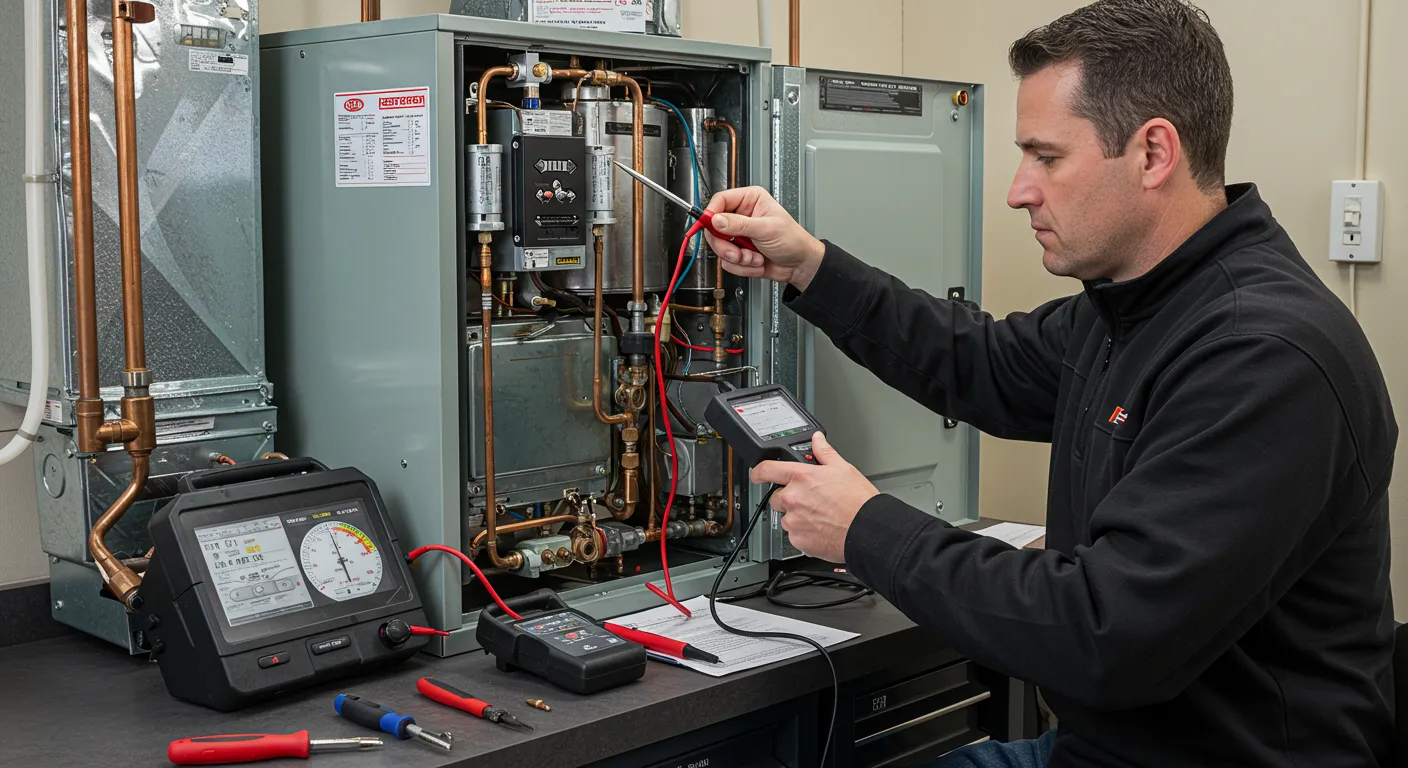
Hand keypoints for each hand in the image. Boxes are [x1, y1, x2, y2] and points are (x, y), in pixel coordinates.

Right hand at [703, 186, 826, 290]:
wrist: (799, 265)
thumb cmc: (792, 240)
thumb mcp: (766, 229)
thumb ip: (740, 224)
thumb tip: (716, 220)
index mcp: (750, 200)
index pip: (720, 200)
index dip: (712, 213)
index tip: (710, 225)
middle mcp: (741, 216)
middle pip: (714, 227)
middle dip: (726, 245)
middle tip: (738, 252)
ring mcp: (738, 235)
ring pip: (719, 247)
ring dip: (737, 258)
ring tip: (754, 258)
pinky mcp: (738, 252)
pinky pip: (727, 262)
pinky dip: (742, 267)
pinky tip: (756, 263)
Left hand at [750, 433, 878, 562]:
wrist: (868, 530)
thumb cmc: (858, 501)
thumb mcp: (843, 468)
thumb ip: (824, 452)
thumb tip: (817, 440)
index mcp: (802, 477)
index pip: (767, 469)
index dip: (758, 471)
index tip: (756, 474)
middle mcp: (793, 498)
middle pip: (777, 497)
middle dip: (789, 498)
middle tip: (811, 501)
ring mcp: (794, 521)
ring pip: (786, 518)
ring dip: (797, 517)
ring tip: (820, 517)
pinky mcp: (798, 540)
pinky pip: (795, 535)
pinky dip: (804, 533)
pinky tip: (821, 529)